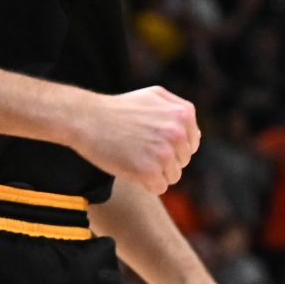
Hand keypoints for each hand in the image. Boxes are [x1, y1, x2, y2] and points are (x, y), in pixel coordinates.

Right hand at [68, 86, 200, 194]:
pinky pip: (159, 187)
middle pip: (182, 161)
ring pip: (173, 176)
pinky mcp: (148, 171)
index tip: (151, 141)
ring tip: (135, 158)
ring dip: (155, 173)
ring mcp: (164, 152)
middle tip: (140, 150)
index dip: (171, 146)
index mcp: (184, 114)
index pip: (191, 144)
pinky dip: (146, 184)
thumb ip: (179, 111)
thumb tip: (196, 134)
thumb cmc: (120, 109)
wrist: (88, 118)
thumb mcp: (155, 96)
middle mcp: (178, 132)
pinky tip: (131, 169)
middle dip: (164, 160)